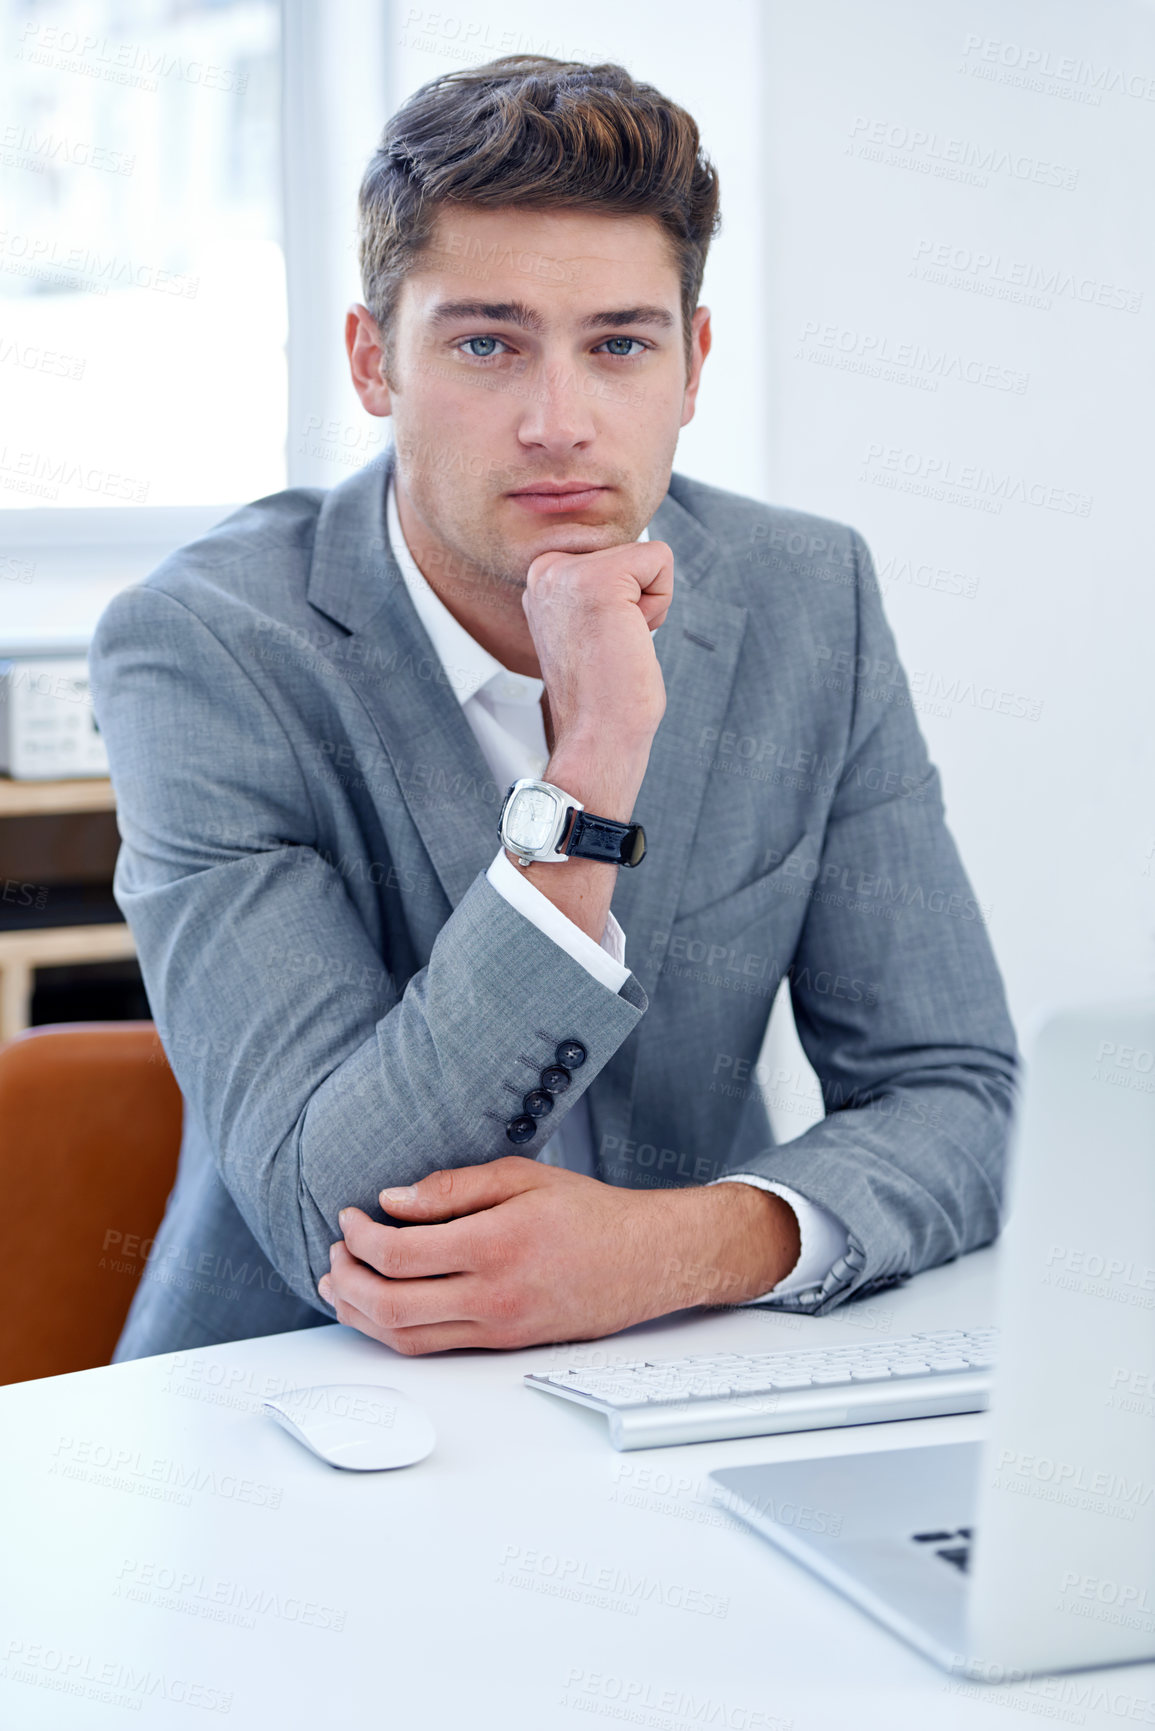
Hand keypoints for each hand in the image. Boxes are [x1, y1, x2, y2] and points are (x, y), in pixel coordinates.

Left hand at [316, 1158, 799, 1354]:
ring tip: (340, 1284)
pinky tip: (379, 1308)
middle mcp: (491, 1296)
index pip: (398, 1254)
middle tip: (334, 1251)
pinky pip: (433, 1347)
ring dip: (360, 1314)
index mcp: (494, 1245)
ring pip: (405, 1339)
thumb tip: (393, 1200)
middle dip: (346, 1279)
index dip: (358, 1236)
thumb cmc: (589, 1213)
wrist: (646, 1260)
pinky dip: (394, 1331)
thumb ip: (453, 1187)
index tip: (348, 1216)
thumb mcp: (521, 1176)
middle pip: (389, 1305)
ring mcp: (496, 1328)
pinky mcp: (502, 1345)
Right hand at [523, 539, 673, 753]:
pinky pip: (660, 559)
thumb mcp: (588, 623)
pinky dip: (660, 603)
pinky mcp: (599, 580)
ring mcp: (567, 573)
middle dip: (637, 598)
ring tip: (617, 642)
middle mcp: (546, 570)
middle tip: (610, 644)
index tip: (600, 640)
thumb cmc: (604, 692)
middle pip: (630, 551)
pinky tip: (629, 637)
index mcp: (542, 580)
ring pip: (646, 556)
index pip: (612, 554)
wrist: (597, 734)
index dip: (624, 599)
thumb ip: (596, 589)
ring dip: (647, 604)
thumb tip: (635, 561)